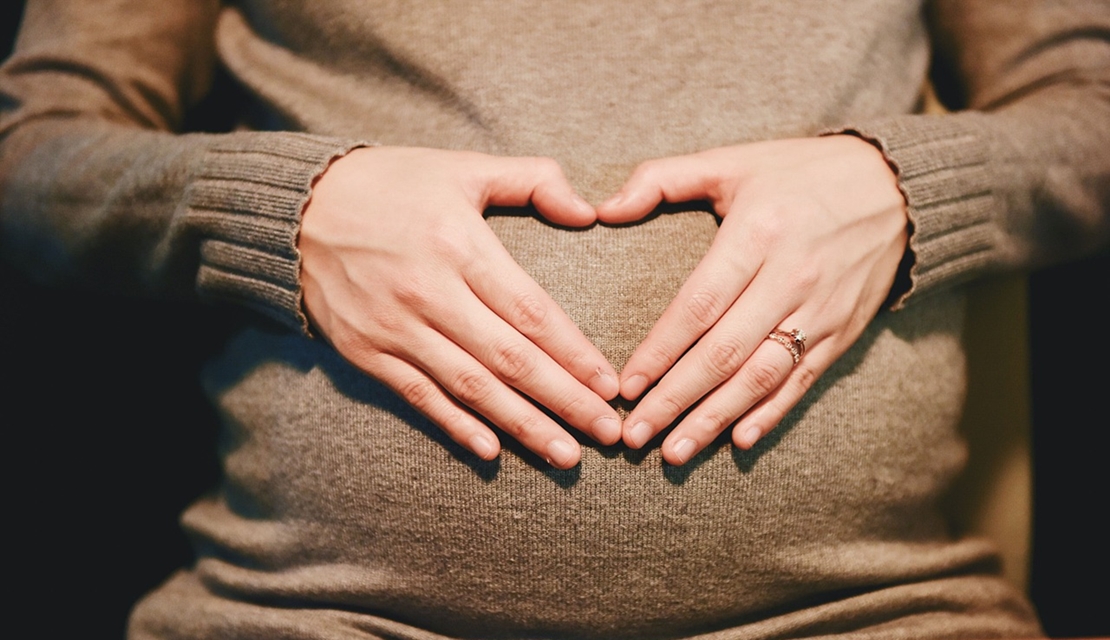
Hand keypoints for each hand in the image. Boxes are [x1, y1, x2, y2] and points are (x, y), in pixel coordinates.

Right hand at [299, 147, 620, 468]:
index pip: (530, 311)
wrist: (296, 210)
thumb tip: (589, 211)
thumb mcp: (462, 167)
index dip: (574, 353)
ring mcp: (394, 328)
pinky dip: (456, 426)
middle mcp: (428, 292)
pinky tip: (492, 451)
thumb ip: (531, 180)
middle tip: (609, 433)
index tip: (611, 385)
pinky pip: (419, 397)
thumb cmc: (391, 184)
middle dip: (565, 400)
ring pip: (471, 388)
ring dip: (523, 425)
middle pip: (510, 359)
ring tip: (567, 455)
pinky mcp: (367, 352)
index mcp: (458, 244)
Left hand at [596, 136, 908, 464]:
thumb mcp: (732, 161)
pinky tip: (738, 441)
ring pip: (761, 376)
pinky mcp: (844, 332)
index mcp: (757, 233)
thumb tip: (603, 209)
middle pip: (724, 352)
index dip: (660, 350)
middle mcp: (791, 277)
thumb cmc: (799, 173)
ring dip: (715, 419)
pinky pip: (803, 381)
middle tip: (635, 435)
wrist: (896, 187)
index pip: (699, 304)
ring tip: (674, 453)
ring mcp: (821, 309)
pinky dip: (771, 414)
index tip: (625, 386)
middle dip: (675, 399)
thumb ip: (661, 179)